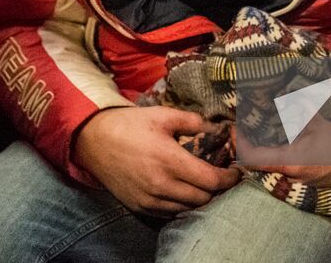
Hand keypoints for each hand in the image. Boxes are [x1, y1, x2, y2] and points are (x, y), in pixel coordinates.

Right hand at [72, 107, 239, 216]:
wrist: (94, 141)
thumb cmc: (130, 125)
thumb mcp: (162, 115)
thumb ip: (193, 121)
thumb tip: (217, 128)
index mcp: (170, 161)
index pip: (211, 181)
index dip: (229, 178)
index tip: (236, 172)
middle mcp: (162, 185)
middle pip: (203, 198)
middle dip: (217, 189)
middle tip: (222, 177)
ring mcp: (150, 200)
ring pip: (188, 208)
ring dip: (200, 198)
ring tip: (204, 185)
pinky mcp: (140, 207)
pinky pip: (170, 213)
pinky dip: (181, 205)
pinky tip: (183, 192)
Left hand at [241, 118, 330, 188]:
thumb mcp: (318, 122)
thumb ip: (297, 110)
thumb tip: (281, 95)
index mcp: (293, 163)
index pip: (253, 158)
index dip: (240, 144)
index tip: (235, 128)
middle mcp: (293, 177)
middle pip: (259, 166)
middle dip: (249, 147)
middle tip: (243, 127)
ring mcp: (301, 183)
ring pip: (271, 168)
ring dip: (262, 152)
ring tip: (256, 132)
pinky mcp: (309, 181)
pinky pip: (284, 170)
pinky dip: (276, 156)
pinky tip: (276, 141)